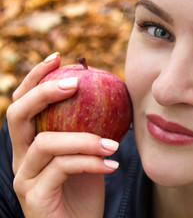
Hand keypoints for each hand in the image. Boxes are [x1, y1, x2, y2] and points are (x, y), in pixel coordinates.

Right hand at [6, 53, 118, 217]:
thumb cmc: (84, 191)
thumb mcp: (87, 154)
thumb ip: (88, 131)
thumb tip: (111, 98)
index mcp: (31, 145)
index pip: (23, 105)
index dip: (35, 79)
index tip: (58, 58)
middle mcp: (21, 159)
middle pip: (16, 115)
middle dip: (44, 92)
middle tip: (75, 83)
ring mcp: (24, 179)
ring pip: (46, 143)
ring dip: (84, 138)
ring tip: (113, 145)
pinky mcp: (35, 197)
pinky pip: (62, 168)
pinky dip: (90, 161)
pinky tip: (112, 164)